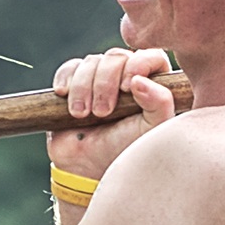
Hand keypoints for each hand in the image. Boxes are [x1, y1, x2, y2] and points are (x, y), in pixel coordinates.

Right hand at [45, 47, 183, 191]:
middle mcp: (127, 77)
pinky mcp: (75, 83)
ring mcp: (100, 79)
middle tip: (102, 112)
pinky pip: (69, 68)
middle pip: (116, 57)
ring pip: (92, 62)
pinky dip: (66, 79)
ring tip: (82, 115)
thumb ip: (160, 103)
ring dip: (83, 87)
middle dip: (105, 83)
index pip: (151, 56)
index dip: (138, 63)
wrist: (87, 169)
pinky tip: (64, 95)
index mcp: (152, 84)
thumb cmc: (125, 150)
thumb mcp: (151, 130)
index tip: (127, 86)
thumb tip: (140, 79)